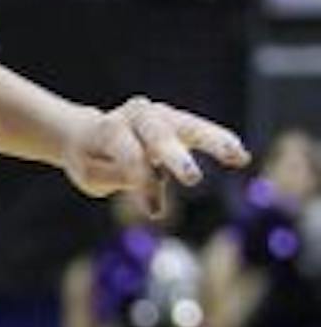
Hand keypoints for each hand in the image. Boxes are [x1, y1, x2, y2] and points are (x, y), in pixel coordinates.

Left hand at [61, 97, 248, 215]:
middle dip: (175, 156)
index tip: (154, 211)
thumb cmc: (89, 159)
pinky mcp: (176, 120)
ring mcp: (158, 114)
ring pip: (187, 125)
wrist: (86, 133)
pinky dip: (220, 140)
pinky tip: (241, 156)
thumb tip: (157, 197)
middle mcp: (134, 115)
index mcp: (107, 129)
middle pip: (157, 133)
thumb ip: (121, 178)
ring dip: (213, 141)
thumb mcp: (92, 175)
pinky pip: (200, 129)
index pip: (128, 154)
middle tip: (193, 179)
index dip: (142, 181)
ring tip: (238, 156)